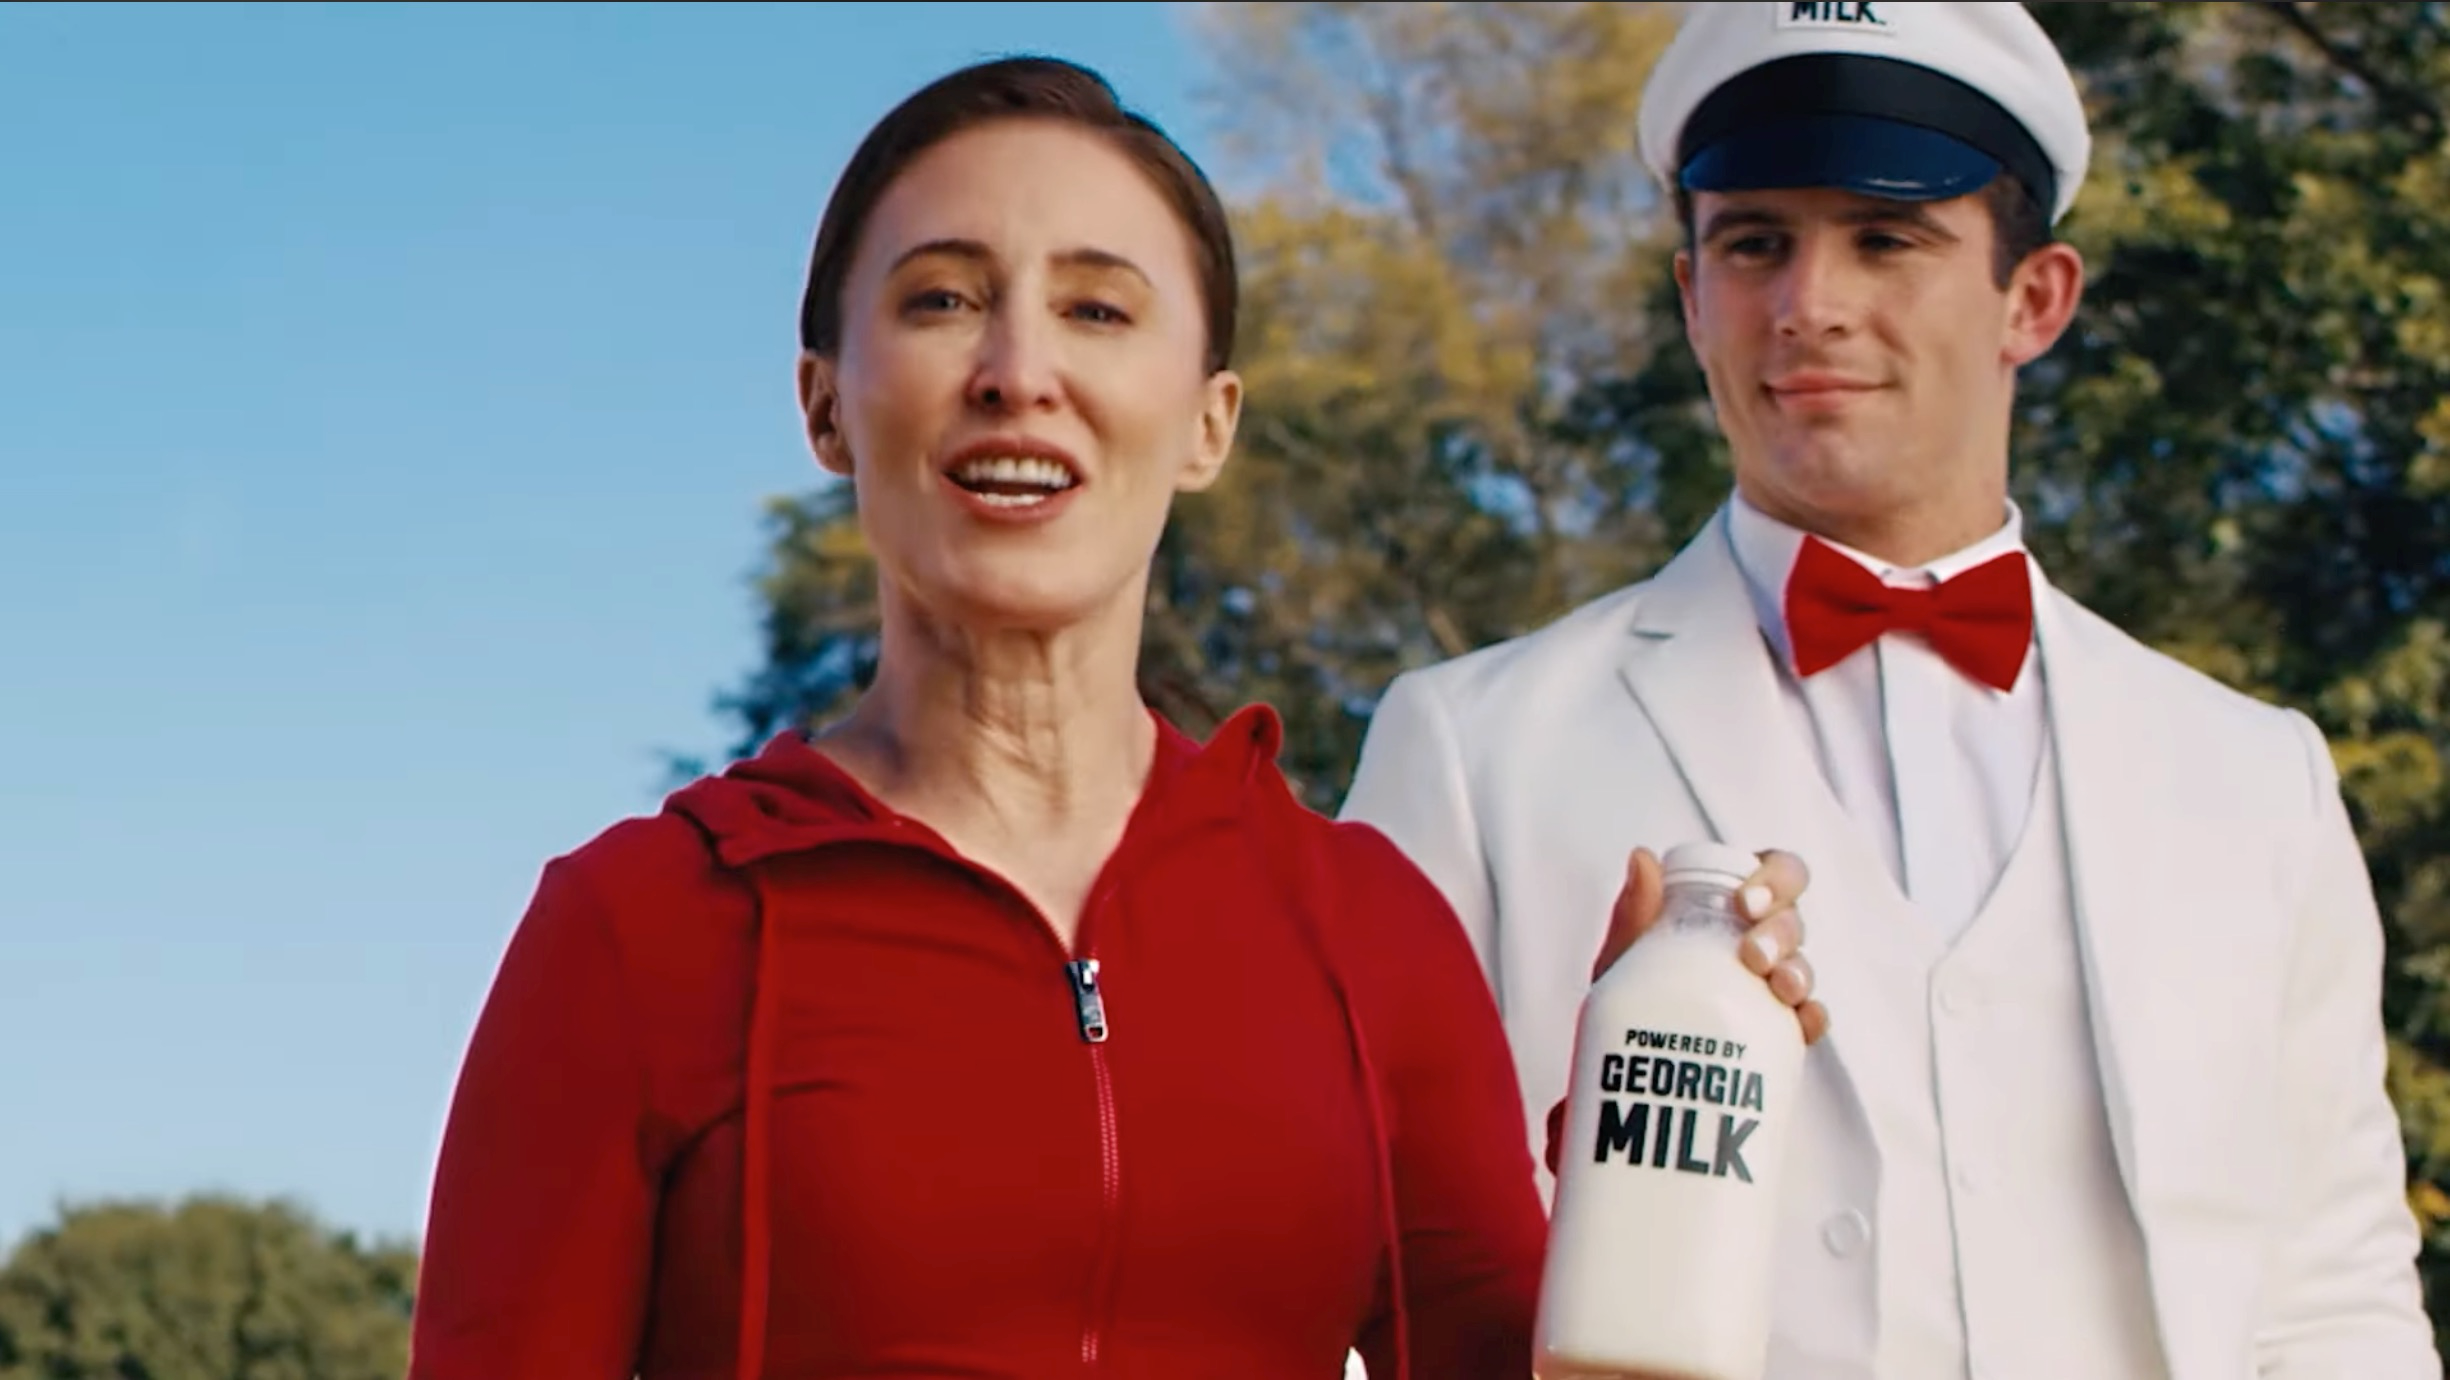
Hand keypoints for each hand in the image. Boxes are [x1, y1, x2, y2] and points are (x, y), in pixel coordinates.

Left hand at [1593, 846, 1829, 1045]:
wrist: (1631, 1067)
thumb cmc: (1628, 1005)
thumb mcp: (1622, 959)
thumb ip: (1633, 914)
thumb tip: (1642, 859)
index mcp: (1726, 911)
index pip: (1771, 872)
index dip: (1774, 878)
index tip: (1746, 902)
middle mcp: (1755, 942)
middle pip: (1791, 920)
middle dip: (1780, 931)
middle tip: (1752, 954)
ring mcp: (1770, 987)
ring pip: (1802, 965)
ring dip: (1798, 971)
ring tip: (1778, 987)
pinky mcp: (1779, 1031)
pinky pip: (1809, 1019)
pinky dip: (1813, 1017)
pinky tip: (1802, 1020)